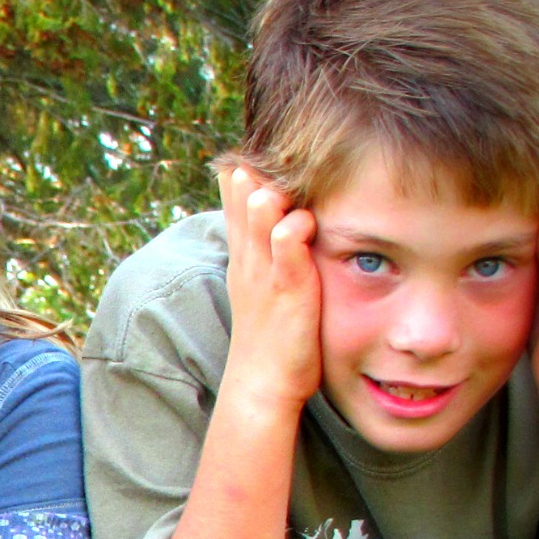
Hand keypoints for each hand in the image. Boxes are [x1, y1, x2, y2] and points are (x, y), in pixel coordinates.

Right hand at [219, 165, 320, 416]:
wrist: (262, 385)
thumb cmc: (272, 341)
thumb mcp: (264, 292)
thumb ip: (272, 260)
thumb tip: (284, 232)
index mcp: (245, 260)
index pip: (236, 206)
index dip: (239, 179)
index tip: (245, 154)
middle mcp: (250, 261)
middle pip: (242, 204)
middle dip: (246, 177)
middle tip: (250, 153)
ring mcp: (266, 275)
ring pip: (260, 222)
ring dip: (264, 199)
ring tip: (268, 181)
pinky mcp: (287, 291)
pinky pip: (287, 252)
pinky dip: (293, 233)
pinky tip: (301, 221)